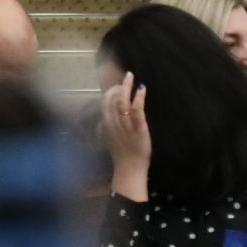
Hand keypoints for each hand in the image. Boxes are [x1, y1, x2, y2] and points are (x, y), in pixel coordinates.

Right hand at [100, 73, 152, 191]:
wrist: (129, 168)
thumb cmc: (120, 153)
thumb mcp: (108, 137)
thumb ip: (105, 125)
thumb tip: (104, 115)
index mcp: (106, 123)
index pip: (105, 101)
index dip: (110, 90)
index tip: (116, 84)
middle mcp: (114, 122)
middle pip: (113, 98)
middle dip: (119, 85)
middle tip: (127, 77)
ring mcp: (126, 125)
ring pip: (123, 101)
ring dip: (127, 87)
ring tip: (131, 78)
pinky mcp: (139, 128)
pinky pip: (137, 110)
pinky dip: (139, 98)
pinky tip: (142, 89)